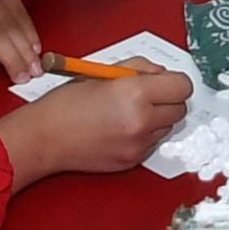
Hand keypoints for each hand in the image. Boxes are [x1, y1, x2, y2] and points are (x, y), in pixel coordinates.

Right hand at [0, 71, 192, 191]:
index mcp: (136, 93)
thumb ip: (138, 68)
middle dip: (168, 100)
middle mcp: (142, 121)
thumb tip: (161, 74)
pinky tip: (120, 128)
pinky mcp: (133, 161)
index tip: (166, 81)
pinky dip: (143, 135)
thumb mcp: (104, 73)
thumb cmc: (67, 103)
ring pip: (167, 128)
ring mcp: (138, 145)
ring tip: (128, 112)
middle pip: (180, 109)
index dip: (175, 81)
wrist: (46, 138)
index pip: (183, 86)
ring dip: (156, 119)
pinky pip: (151, 144)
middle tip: (147, 95)